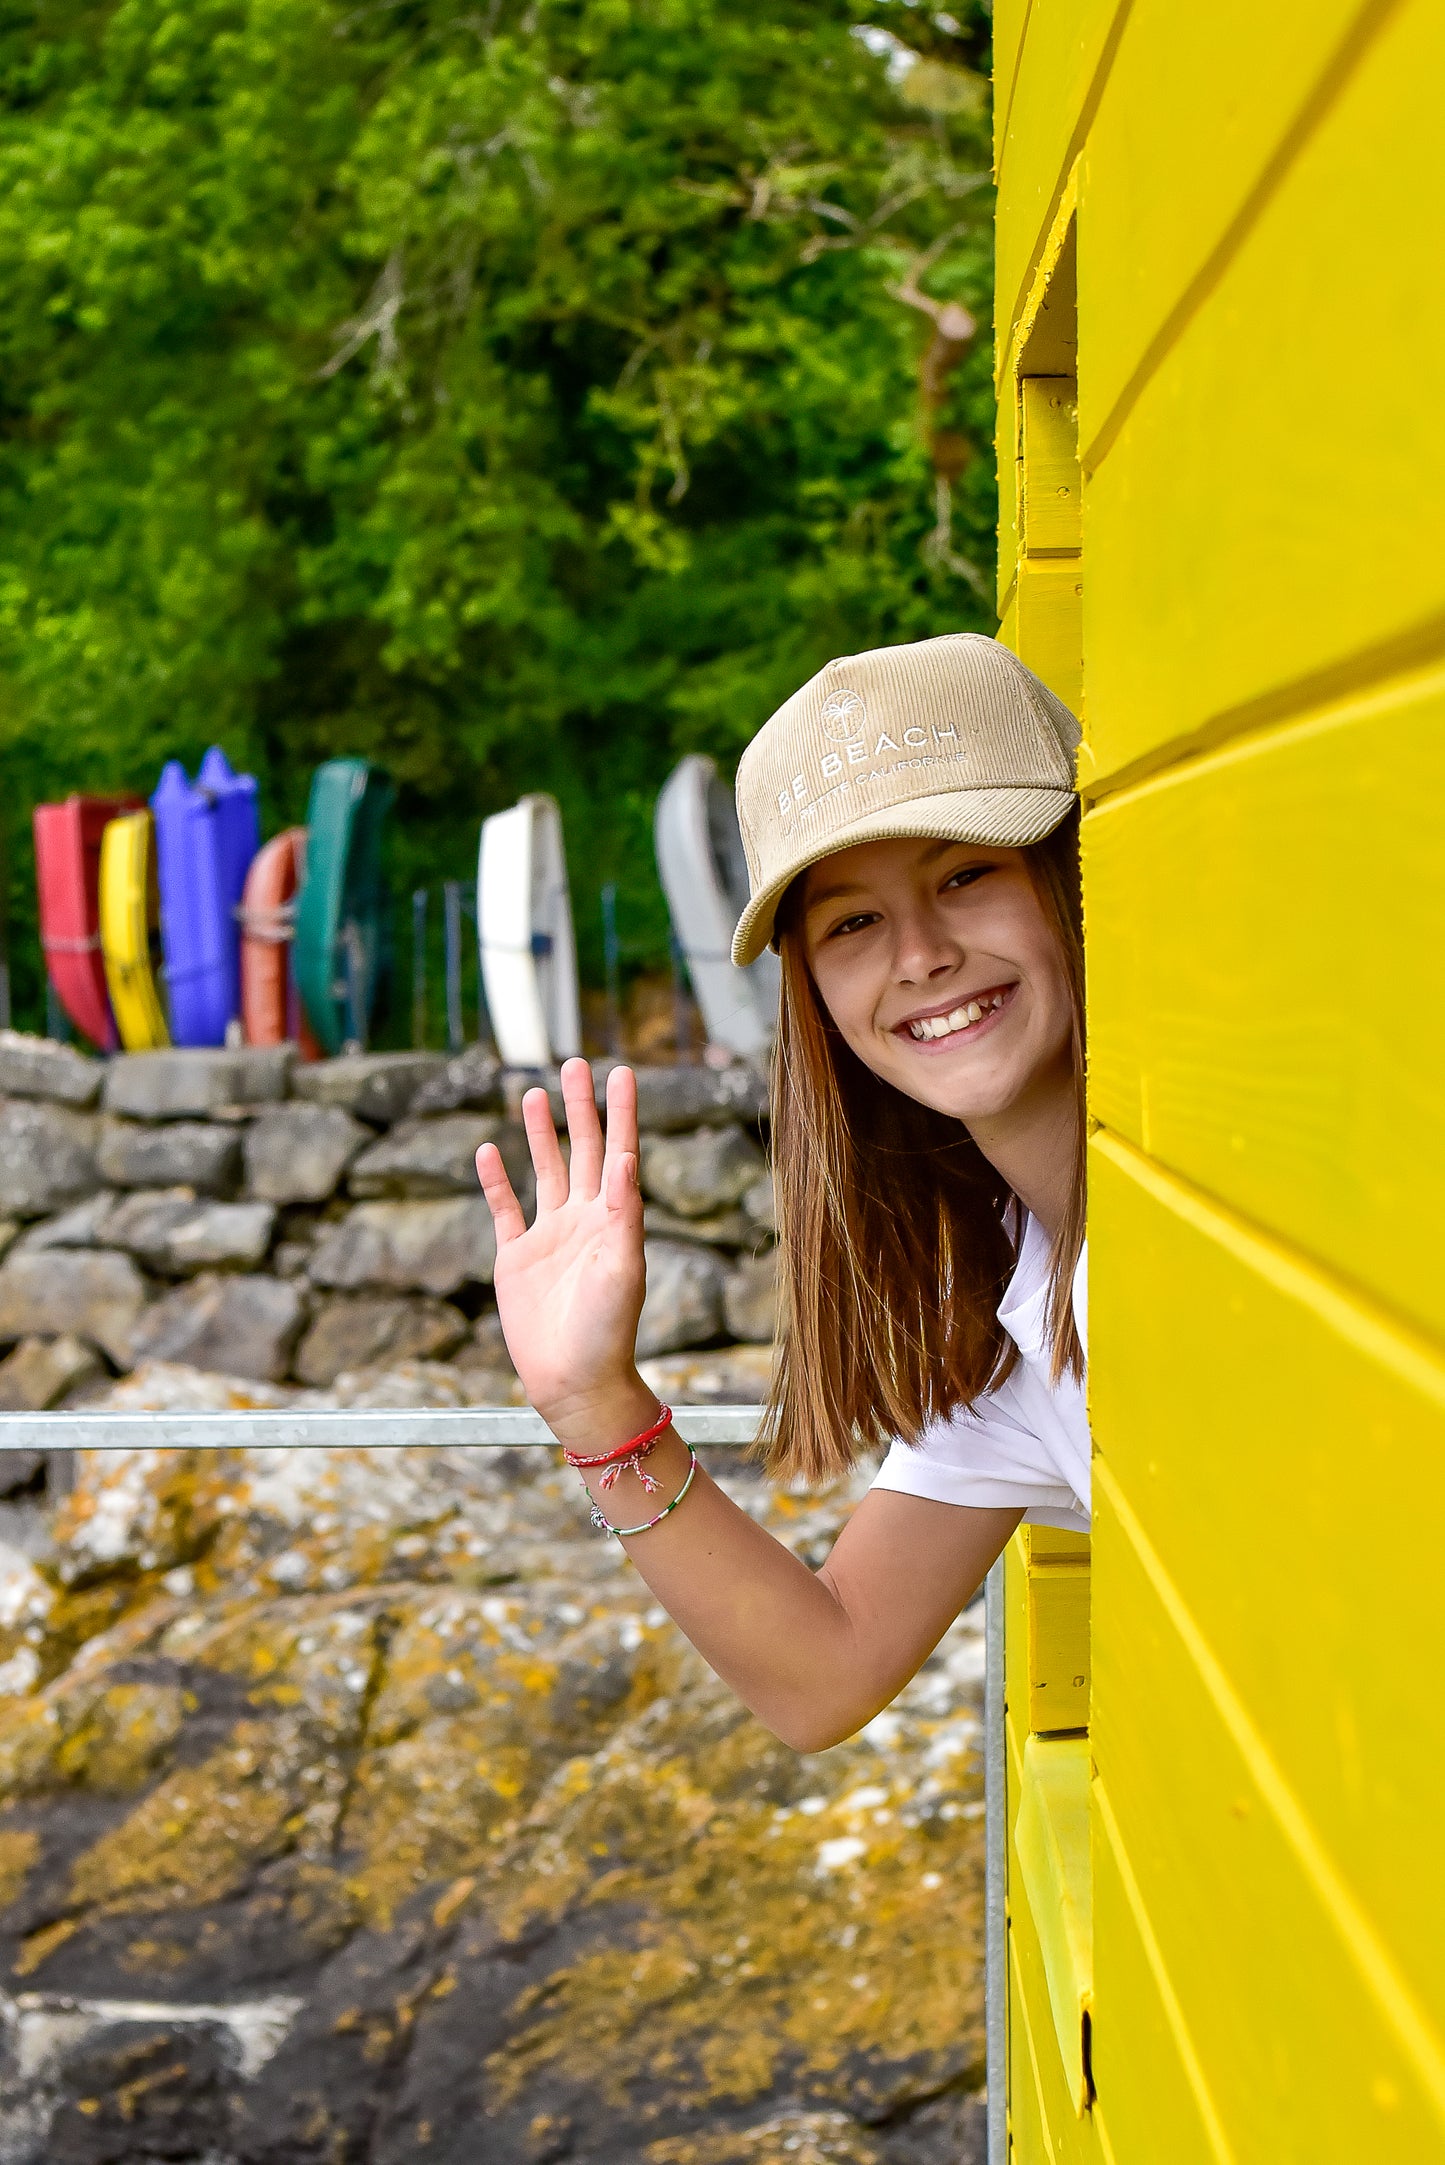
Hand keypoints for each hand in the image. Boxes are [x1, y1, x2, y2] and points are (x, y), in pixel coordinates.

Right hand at [475, 1059, 654, 1441]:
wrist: (574, 1383)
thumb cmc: (608, 1331)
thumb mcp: (623, 1268)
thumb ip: (624, 1212)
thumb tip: (625, 1156)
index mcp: (615, 1219)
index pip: (619, 1150)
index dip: (621, 1111)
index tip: (622, 1070)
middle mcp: (583, 1220)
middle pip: (580, 1149)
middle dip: (579, 1107)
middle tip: (575, 1063)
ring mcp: (549, 1237)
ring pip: (543, 1170)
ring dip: (540, 1132)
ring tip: (534, 1093)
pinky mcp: (516, 1258)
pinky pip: (504, 1209)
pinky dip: (495, 1180)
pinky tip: (487, 1150)